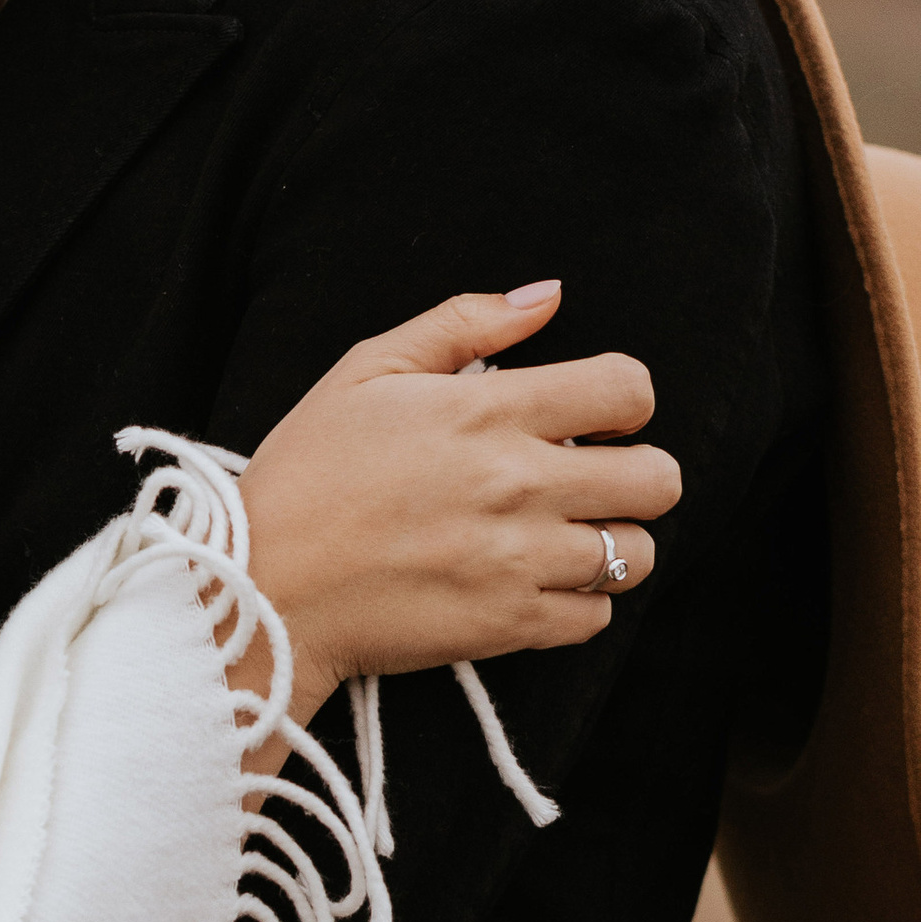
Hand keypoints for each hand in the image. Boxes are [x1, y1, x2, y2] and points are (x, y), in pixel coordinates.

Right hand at [238, 284, 681, 725]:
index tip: (592, 418)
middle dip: (634, 473)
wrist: (264, 586)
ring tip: (560, 536)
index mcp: (487, 411)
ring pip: (638, 554)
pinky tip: (530, 581)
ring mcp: (519, 560)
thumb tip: (548, 296)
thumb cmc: (306, 472)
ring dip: (611, 542)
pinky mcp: (510, 625)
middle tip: (587, 480)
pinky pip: (596, 617)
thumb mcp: (365, 371)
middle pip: (659, 478)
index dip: (624, 400)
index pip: (628, 391)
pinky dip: (576, 602)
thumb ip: (462, 322)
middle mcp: (518, 484)